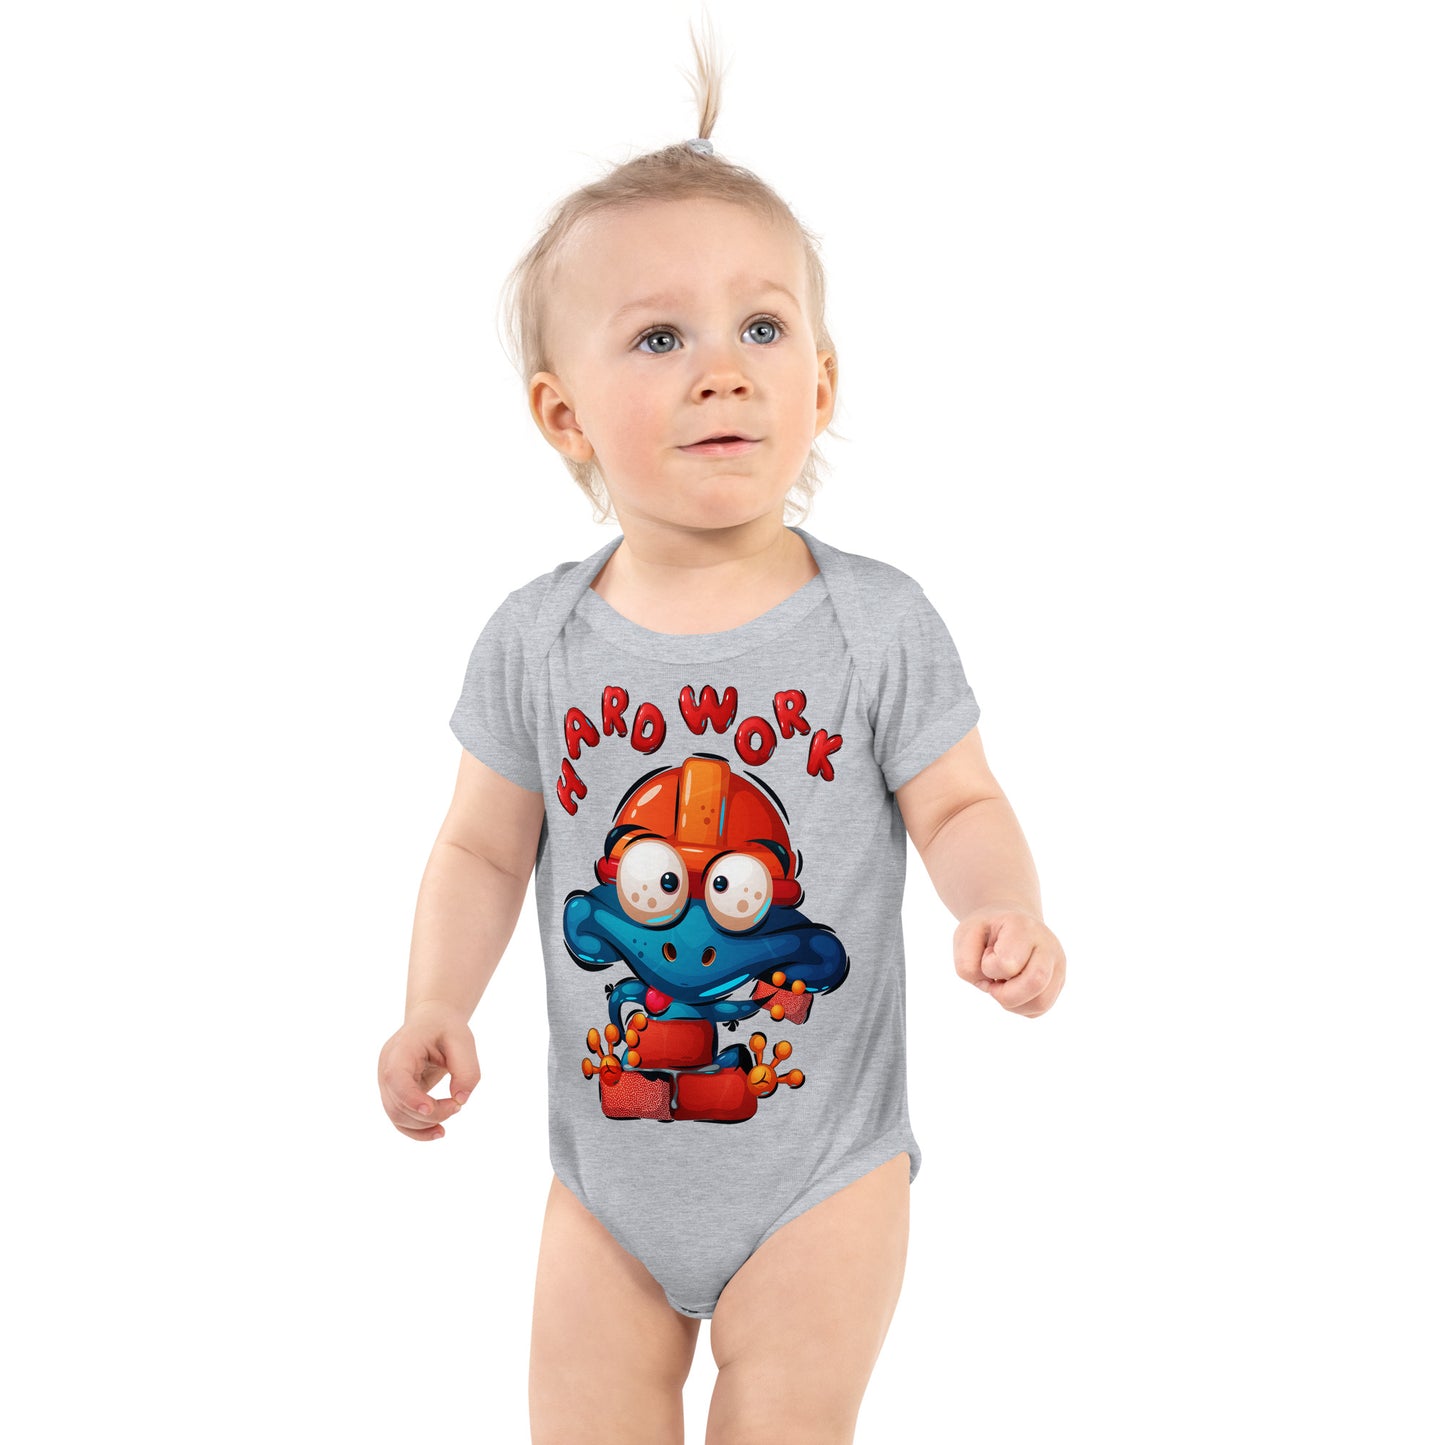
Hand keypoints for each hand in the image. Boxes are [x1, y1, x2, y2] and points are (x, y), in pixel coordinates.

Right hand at [377, 1004, 481, 1140]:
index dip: (409, 1097)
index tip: (429, 1108)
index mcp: (401, 1049)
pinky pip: (399, 1119)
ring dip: (425, 1124)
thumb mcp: (463, 1041)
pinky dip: (417, 1130)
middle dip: (429, 1114)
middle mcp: (387, 1068)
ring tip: (453, 1111)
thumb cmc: (446, 1028)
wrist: (431, 1022)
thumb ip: (466, 1070)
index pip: (396, 1077)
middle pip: (397, 1104)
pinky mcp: (394, 1094)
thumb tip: (460, 1100)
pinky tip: (438, 1131)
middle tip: (458, 1105)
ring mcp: (387, 1083)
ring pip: (397, 1116)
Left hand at [953, 907, 1065, 1017]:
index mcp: (1023, 927)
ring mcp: (1057, 964)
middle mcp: (1047, 944)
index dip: (988, 967)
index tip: (986, 955)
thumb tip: (988, 987)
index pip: (1008, 963)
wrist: (1007, 923)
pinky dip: (1020, 1007)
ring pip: (1041, 1002)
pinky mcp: (1059, 982)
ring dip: (1012, 1003)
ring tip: (1002, 985)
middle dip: (1005, 994)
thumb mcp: (965, 936)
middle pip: (1035, 982)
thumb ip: (967, 964)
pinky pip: (1040, 1008)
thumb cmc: (985, 932)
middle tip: (993, 982)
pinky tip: (1011, 989)